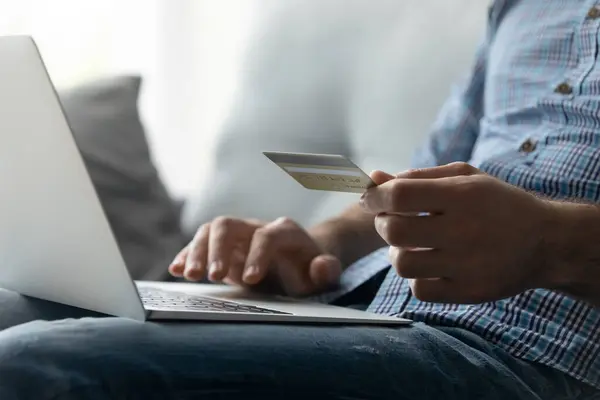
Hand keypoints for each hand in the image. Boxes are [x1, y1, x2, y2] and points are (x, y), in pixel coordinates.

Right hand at [168, 217, 341, 295]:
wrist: (298, 261)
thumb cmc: (309, 270)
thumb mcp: (323, 274)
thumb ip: (326, 270)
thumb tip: (322, 266)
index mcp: (283, 231)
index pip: (266, 236)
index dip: (257, 255)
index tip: (250, 280)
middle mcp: (255, 227)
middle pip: (229, 225)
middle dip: (218, 249)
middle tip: (213, 277)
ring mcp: (236, 236)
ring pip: (210, 231)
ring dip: (197, 251)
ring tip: (189, 275)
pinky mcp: (222, 248)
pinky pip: (200, 243)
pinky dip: (187, 255)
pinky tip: (176, 269)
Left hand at [360, 162, 553, 303]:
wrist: (545, 242)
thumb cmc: (496, 203)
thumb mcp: (464, 178)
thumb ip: (417, 177)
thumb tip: (373, 177)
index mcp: (462, 195)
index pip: (399, 194)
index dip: (375, 196)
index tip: (370, 199)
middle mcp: (463, 229)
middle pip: (394, 230)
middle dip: (382, 223)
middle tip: (391, 220)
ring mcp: (466, 264)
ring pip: (402, 263)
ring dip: (397, 252)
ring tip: (411, 244)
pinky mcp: (468, 291)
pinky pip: (419, 290)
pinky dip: (416, 278)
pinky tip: (429, 265)